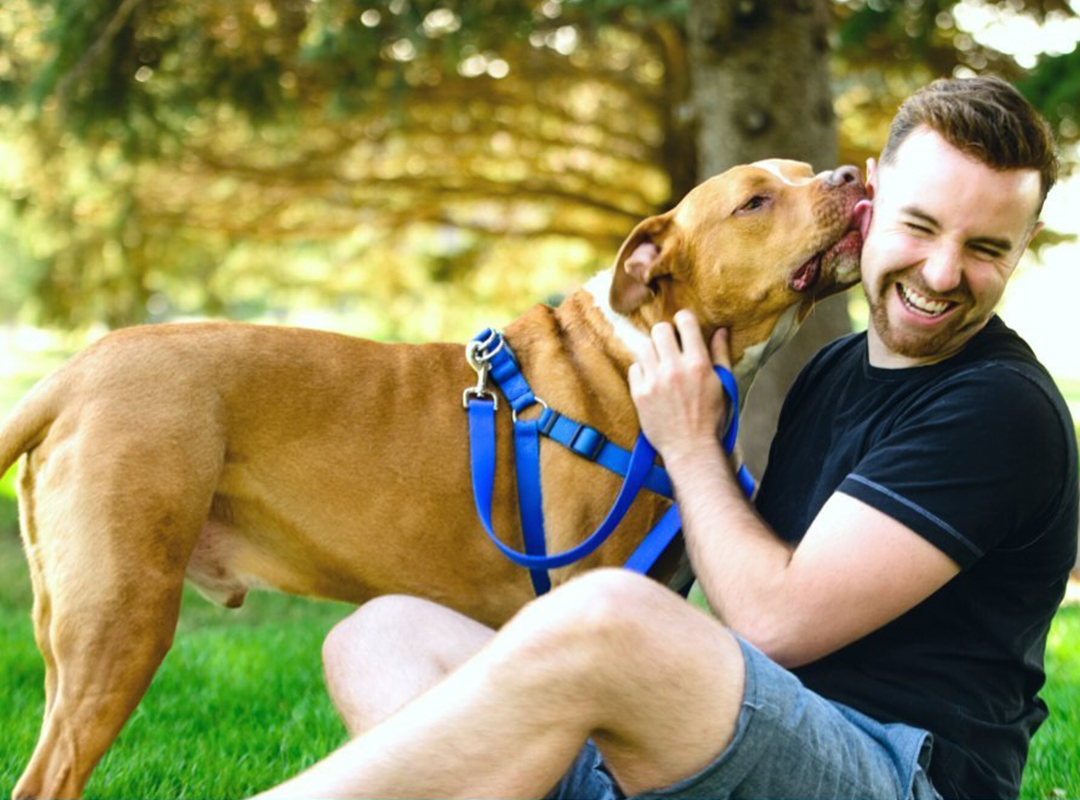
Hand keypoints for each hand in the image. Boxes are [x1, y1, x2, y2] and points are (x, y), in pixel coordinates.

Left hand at [628, 309, 730, 462]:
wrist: (690, 448)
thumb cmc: (711, 418)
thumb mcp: (723, 384)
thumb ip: (721, 354)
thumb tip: (720, 330)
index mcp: (698, 363)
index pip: (685, 321)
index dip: (683, 319)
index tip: (683, 326)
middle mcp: (675, 369)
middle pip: (660, 329)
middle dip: (665, 333)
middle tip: (669, 345)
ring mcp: (654, 381)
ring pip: (643, 346)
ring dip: (652, 351)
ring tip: (659, 363)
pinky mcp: (639, 394)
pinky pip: (634, 367)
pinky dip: (642, 370)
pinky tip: (652, 380)